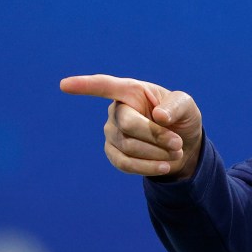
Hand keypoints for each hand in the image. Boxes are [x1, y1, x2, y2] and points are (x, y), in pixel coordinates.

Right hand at [60, 75, 202, 179]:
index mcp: (131, 91)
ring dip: (157, 153)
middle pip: (128, 125)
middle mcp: (116, 110)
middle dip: (156, 136)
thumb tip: (159, 115)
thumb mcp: (187, 106)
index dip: (85, 85)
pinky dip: (148, 167)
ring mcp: (112, 132)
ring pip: (128, 147)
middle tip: (178, 143)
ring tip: (176, 152)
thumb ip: (176, 106)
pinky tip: (165, 166)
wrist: (183, 144)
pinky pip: (125, 163)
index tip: (64, 85)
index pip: (105, 86)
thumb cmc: (181, 117)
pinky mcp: (113, 152)